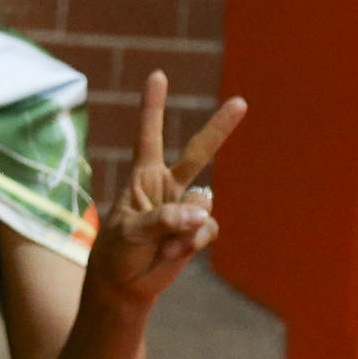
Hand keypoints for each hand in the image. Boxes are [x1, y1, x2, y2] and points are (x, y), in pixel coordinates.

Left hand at [86, 73, 244, 307]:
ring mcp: (185, 208)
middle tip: (241, 102)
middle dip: (219, 128)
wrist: (124, 284)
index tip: (157, 75)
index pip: (148, 134)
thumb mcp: (128, 232)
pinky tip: (173, 253)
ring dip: (184, 228)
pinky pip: (207, 230)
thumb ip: (162, 220)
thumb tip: (198, 215)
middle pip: (198, 152)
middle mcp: (167, 187)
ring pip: (203, 205)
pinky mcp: (197, 231)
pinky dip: (192, 243)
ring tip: (161, 244)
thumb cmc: (116, 251)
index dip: (153, 106)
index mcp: (142, 177)